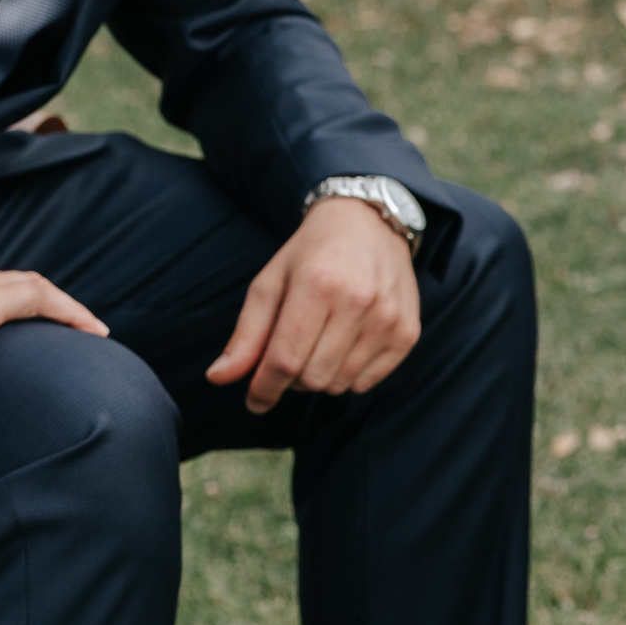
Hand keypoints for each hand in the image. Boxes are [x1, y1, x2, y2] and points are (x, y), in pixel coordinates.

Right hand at [0, 223, 107, 401]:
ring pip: (36, 294)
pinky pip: (42, 298)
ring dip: (67, 314)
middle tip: (79, 341)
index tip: (22, 332)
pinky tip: (97, 330)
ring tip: (100, 337)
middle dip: (49, 315)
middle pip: (19, 296)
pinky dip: (71, 311)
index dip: (6, 309)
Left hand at [205, 197, 420, 413]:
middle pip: (312, 378)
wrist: (368, 224)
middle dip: (291, 378)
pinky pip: (367, 383)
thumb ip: (246, 334)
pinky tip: (342, 345)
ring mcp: (387, 319)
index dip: (264, 388)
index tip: (253, 400)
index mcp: (316, 285)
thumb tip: (217, 378)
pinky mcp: (407, 333)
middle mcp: (358, 302)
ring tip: (316, 343)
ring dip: (318, 377)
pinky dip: (347, 376)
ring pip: (339, 384)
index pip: (285, 359)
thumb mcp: (270, 283)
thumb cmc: (310, 255)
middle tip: (288, 352)